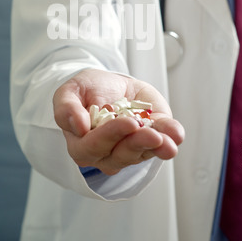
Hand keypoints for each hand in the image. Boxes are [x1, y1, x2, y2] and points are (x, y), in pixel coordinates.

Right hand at [53, 69, 184, 175]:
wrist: (109, 84)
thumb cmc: (86, 91)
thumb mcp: (69, 91)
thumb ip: (66, 109)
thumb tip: (79, 126)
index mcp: (82, 144)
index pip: (92, 147)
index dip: (110, 136)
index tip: (128, 122)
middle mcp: (106, 154)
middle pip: (120, 156)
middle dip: (137, 144)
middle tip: (151, 134)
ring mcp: (131, 150)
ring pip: (142, 155)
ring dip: (156, 148)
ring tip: (167, 140)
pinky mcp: (151, 141)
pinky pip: (160, 145)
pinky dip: (170, 139)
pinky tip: (175, 135)